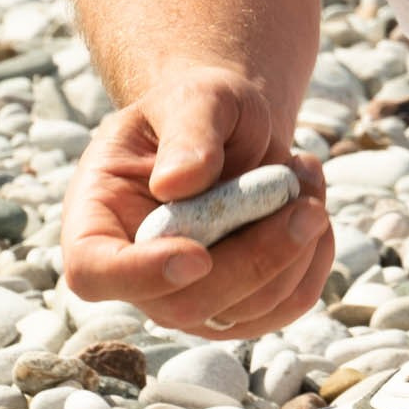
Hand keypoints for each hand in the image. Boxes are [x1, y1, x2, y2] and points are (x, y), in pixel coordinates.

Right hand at [61, 64, 334, 343]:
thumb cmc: (201, 109)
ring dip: (296, 246)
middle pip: (183, 303)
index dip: (139, 275)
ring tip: (305, 172)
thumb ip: (188, 133)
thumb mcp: (195, 97)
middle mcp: (135, 273)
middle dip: (256, 257)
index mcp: (97, 218)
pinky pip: (288, 304)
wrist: (232, 130)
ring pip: (247, 310)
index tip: (197, 256)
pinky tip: (311, 201)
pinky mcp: (240, 308)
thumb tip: (178, 182)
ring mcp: (187, 298)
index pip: (93, 271)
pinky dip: (315, 256)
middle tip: (304, 192)